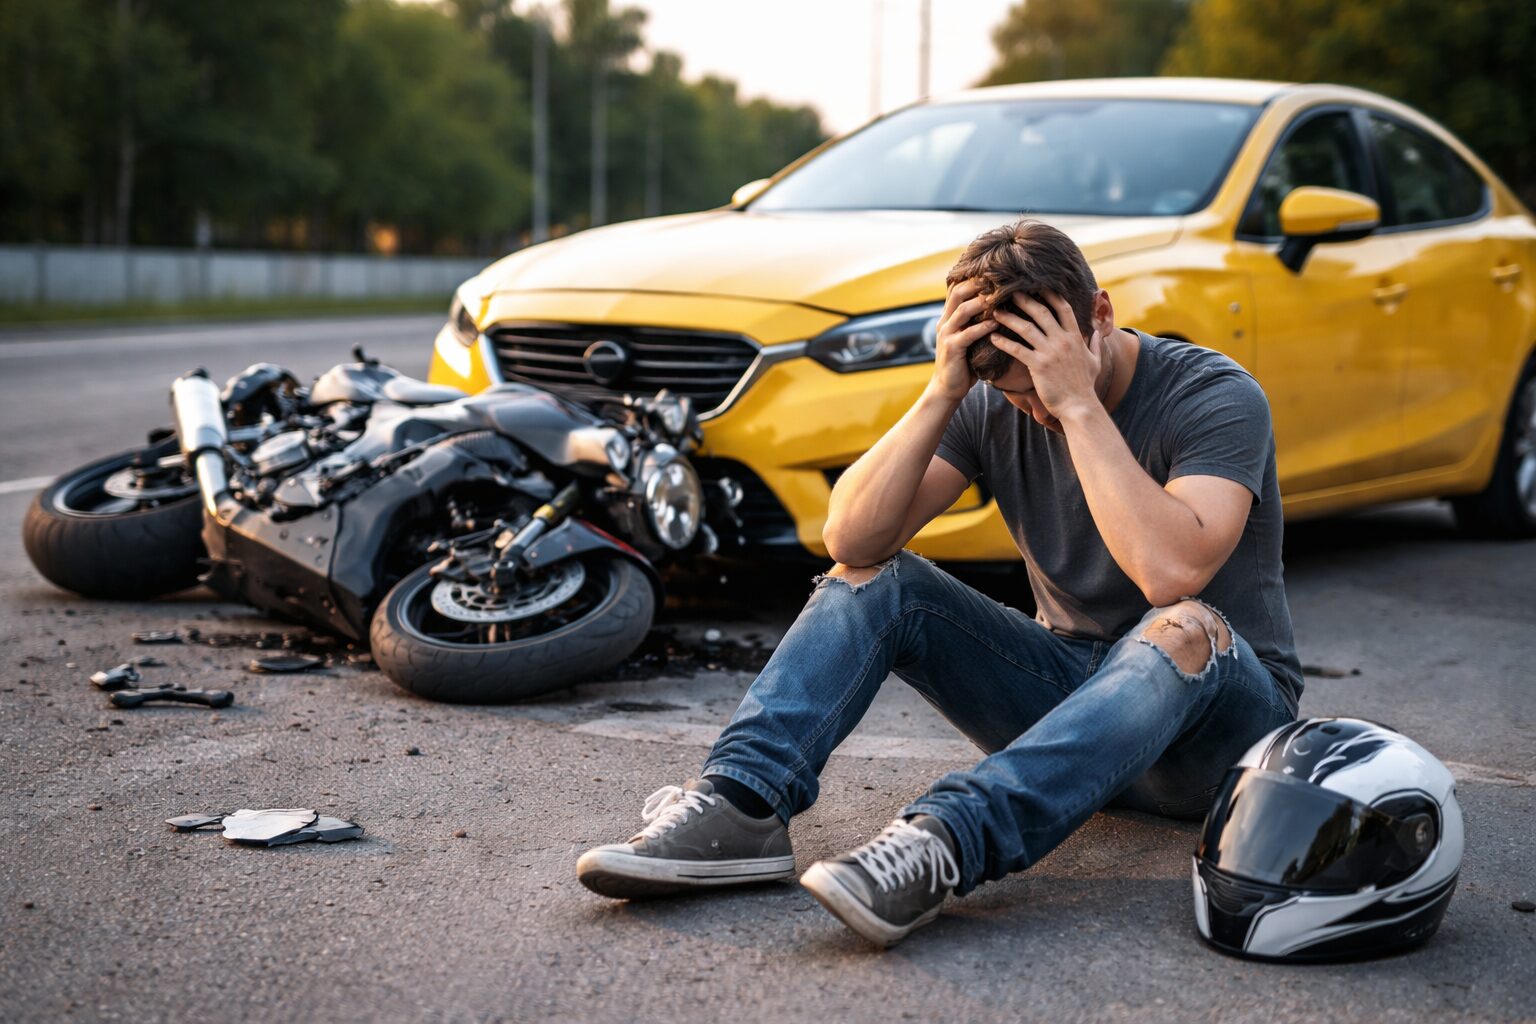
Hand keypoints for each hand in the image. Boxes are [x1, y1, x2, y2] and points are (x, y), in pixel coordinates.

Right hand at [927, 279, 995, 402]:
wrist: (947, 388)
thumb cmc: (964, 363)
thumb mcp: (969, 337)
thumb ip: (977, 322)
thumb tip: (1001, 307)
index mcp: (949, 316)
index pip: (957, 288)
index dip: (974, 277)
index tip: (995, 270)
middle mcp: (945, 321)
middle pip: (958, 292)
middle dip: (978, 283)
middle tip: (1000, 278)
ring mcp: (947, 334)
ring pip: (962, 309)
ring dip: (982, 301)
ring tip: (1001, 296)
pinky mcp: (952, 348)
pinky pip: (968, 333)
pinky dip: (983, 326)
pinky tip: (998, 322)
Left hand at [990, 292, 1103, 419]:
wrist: (1079, 407)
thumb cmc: (1085, 386)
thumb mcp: (1095, 362)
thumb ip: (1096, 344)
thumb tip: (1098, 332)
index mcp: (1075, 337)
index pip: (1063, 308)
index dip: (1050, 295)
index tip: (1038, 285)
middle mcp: (1062, 340)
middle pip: (1041, 312)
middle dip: (1024, 300)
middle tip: (1009, 291)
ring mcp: (1050, 352)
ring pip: (1026, 328)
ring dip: (1009, 318)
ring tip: (995, 311)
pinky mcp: (1038, 366)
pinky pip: (1018, 350)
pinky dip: (1004, 342)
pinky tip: (993, 337)